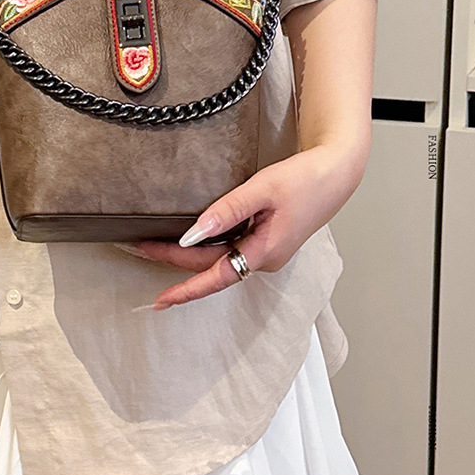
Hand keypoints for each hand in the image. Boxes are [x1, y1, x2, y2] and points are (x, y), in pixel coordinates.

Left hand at [134, 140, 368, 308]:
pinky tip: (191, 238)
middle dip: (174, 261)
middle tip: (139, 248)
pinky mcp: (267, 241)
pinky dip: (207, 247)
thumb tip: (192, 233)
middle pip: (211, 267)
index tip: (159, 300)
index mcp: (264, 252)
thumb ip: (226, 211)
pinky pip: (230, 249)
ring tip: (155, 245)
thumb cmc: (304, 180)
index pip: (215, 277)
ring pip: (220, 260)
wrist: (336, 173)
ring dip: (188, 255)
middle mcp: (264, 259)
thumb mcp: (262, 189)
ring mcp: (266, 252)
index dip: (185, 290)